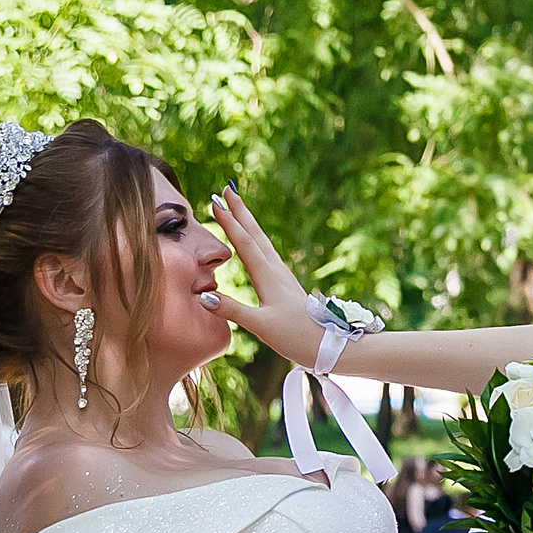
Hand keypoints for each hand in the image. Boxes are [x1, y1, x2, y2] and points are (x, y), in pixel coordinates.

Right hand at [200, 184, 327, 366]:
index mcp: (268, 277)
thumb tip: (204, 297)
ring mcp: (283, 276)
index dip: (229, 222)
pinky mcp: (286, 284)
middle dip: (240, 211)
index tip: (215, 201)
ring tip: (238, 206)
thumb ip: (232, 311)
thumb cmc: (296, 337)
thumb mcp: (261, 326)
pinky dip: (256, 240)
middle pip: (255, 234)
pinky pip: (267, 253)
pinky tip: (256, 242)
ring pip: (262, 241)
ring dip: (249, 222)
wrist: (329, 344)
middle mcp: (276, 271)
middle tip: (227, 188)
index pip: (244, 243)